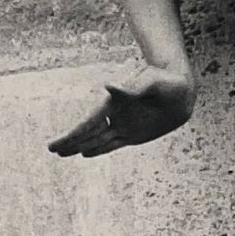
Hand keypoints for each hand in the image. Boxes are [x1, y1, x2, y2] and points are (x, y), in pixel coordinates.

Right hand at [46, 64, 195, 157]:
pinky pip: (111, 144)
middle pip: (88, 132)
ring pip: (96, 139)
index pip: (89, 121)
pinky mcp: (133, 134)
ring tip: (62, 152)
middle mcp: (116, 113)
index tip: (55, 143)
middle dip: (70, 141)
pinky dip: (98, 150)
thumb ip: (133, 88)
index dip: (72, 134)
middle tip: (52, 148)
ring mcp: (123, 124)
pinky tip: (85, 154)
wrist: (183, 89)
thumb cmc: (168, 82)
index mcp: (116, 102)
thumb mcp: (153, 83)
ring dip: (80, 146)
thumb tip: (108, 86)